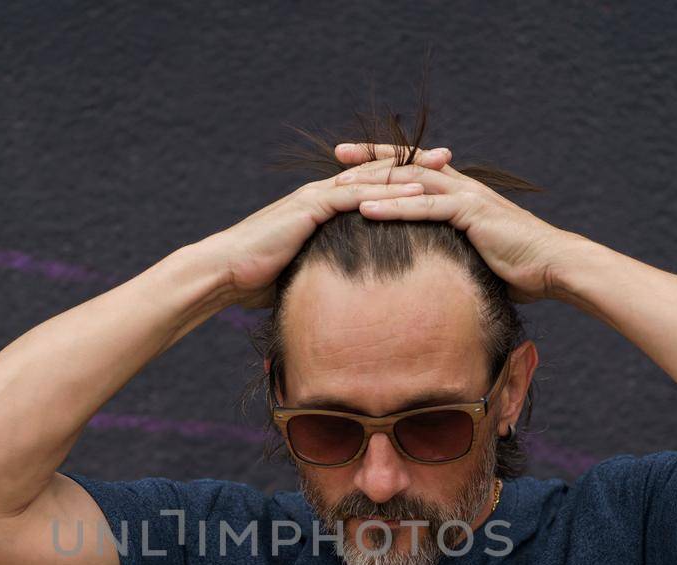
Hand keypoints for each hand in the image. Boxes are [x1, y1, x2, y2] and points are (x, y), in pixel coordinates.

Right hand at [204, 146, 451, 309]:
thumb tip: (342, 295)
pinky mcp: (311, 207)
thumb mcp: (303, 272)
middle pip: (376, 173)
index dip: (400, 179)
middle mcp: (322, 193)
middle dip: (414, 165)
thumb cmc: (257, 279)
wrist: (226, 272)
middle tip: (450, 158)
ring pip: (371, 180)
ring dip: (410, 173)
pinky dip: (386, 194)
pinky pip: (356, 197)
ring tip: (444, 168)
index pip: (367, 186)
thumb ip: (325, 270)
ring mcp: (316, 197)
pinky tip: (415, 195)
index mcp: (322, 206)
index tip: (433, 176)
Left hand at [333, 142, 589, 303]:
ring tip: (338, 183)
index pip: (417, 170)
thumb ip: (454, 254)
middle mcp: (462, 187)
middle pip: (408, 164)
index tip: (354, 163)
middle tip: (336, 155)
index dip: (386, 163)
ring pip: (410, 181)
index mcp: (462, 194)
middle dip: (370, 159)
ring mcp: (466, 196)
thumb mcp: (477, 258)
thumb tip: (435, 274)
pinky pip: (424, 205)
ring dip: (373, 182)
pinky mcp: (470, 212)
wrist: (552, 267)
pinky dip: (393, 206)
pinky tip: (364, 209)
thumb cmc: (519, 270)